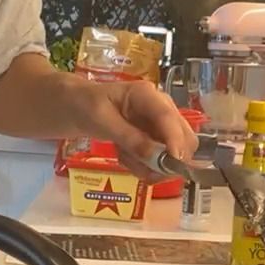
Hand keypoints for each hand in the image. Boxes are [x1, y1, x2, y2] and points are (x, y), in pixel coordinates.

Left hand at [74, 80, 197, 178]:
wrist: (80, 108)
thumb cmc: (87, 106)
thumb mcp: (101, 119)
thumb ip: (127, 137)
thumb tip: (153, 155)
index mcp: (146, 95)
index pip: (168, 118)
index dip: (175, 141)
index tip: (173, 163)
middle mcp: (161, 108)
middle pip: (185, 138)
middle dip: (167, 160)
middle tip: (142, 170)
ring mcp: (162, 125)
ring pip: (176, 155)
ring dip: (151, 165)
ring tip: (125, 157)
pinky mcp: (157, 140)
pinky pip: (162, 162)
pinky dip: (145, 166)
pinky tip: (126, 157)